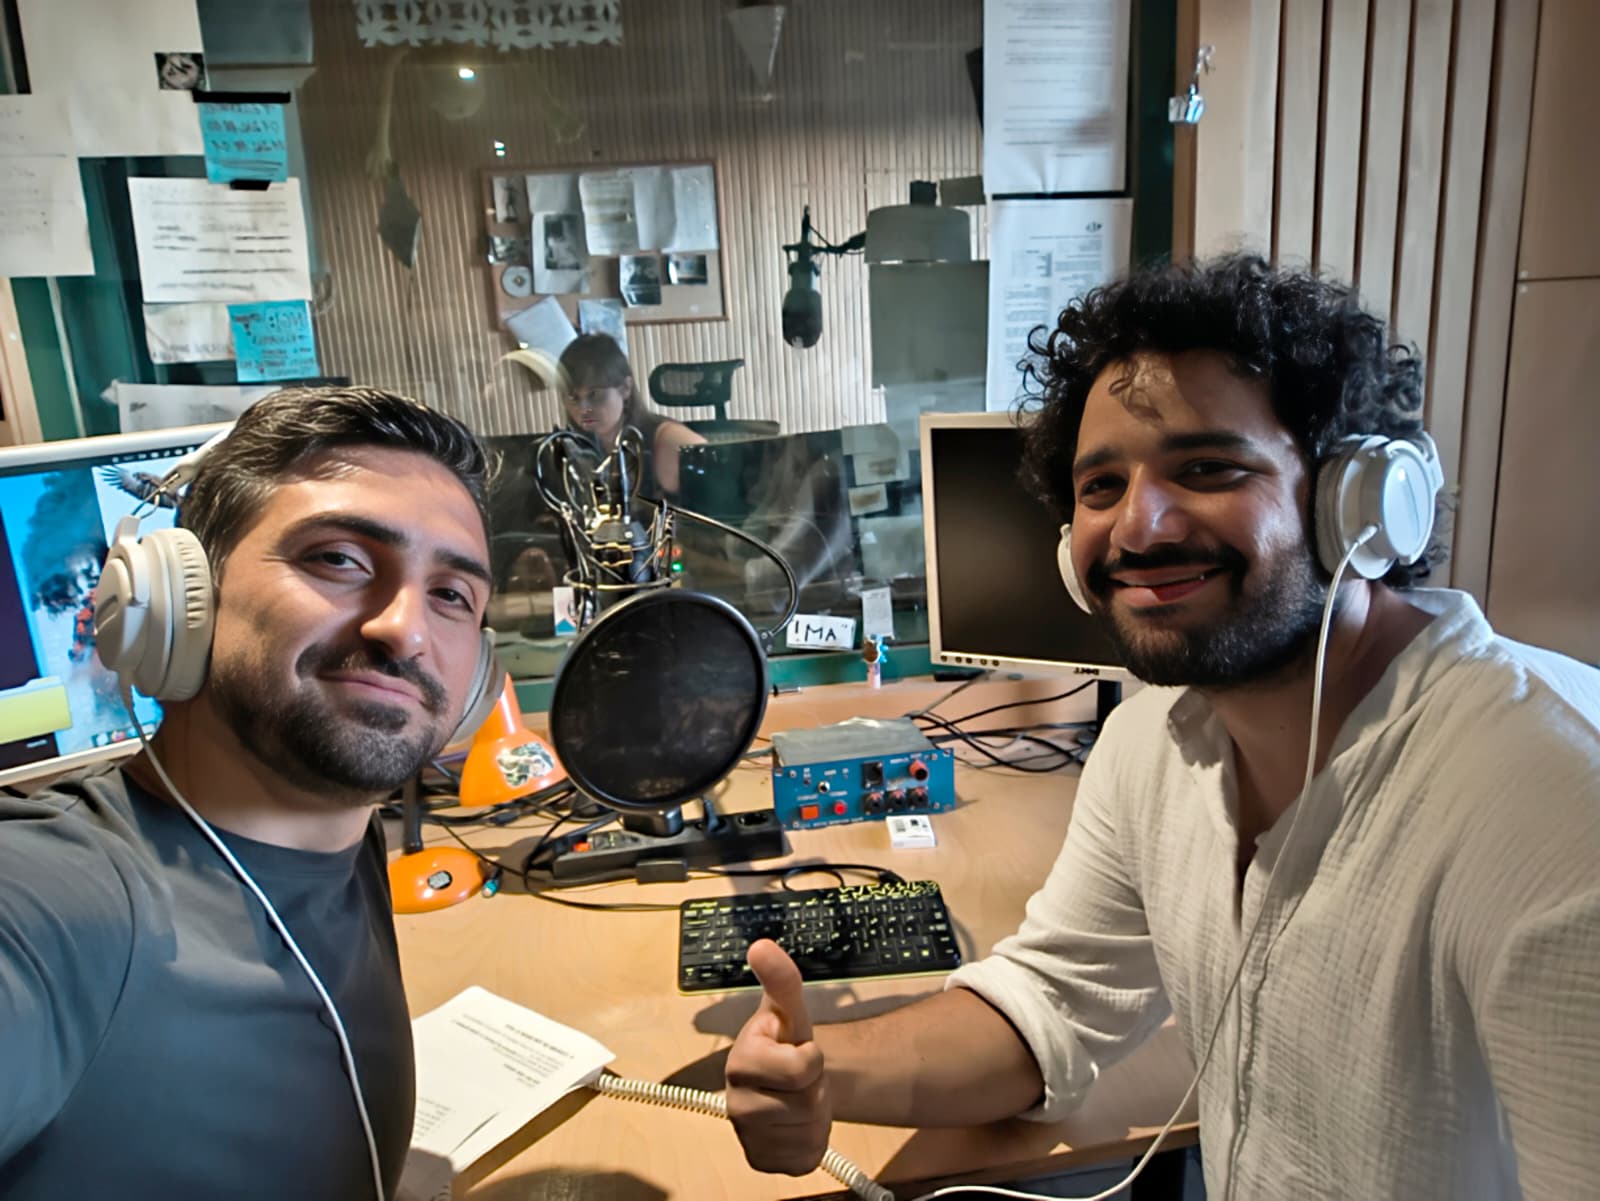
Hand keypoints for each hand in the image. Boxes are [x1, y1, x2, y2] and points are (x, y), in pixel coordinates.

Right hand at [725, 939, 830, 1174]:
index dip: (811, 1057)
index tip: (794, 1048)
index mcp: (741, 1061)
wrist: (783, 1083)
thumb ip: (781, 979)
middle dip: (815, 1087)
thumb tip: (761, 945)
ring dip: (815, 1114)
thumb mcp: (789, 1010)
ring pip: (810, 1130)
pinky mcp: (762, 1163)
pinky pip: (806, 1156)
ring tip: (797, 1098)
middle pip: (810, 1100)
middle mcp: (736, 1104)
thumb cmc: (784, 1041)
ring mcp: (747, 1137)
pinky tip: (795, 1125)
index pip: (804, 1066)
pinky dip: (811, 1142)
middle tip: (800, 1077)